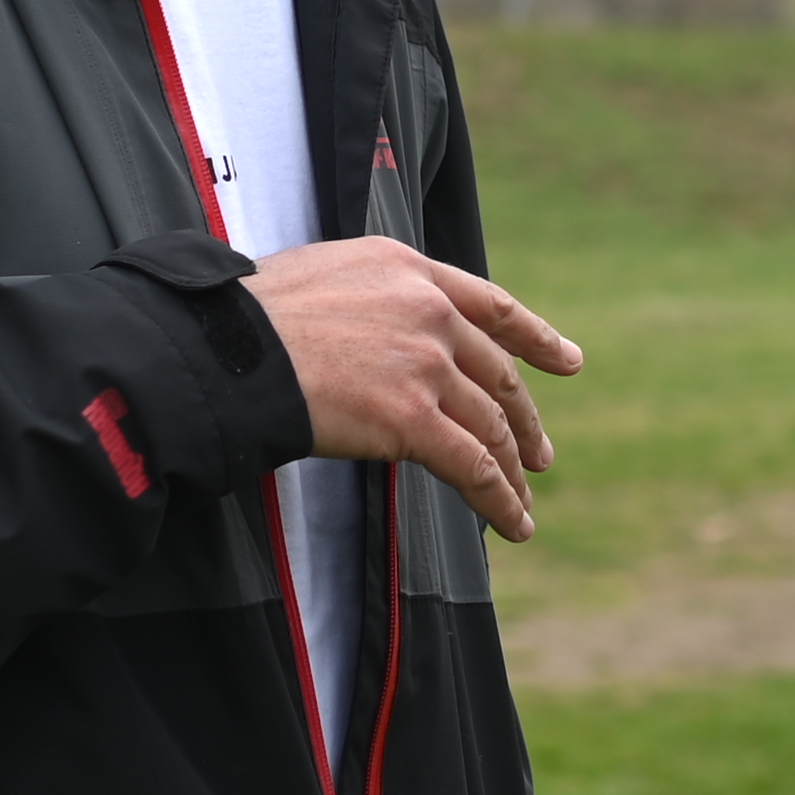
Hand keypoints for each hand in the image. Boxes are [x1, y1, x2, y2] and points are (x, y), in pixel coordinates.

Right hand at [244, 241, 584, 543]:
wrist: (227, 348)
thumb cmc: (247, 316)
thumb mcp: (322, 275)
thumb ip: (367, 298)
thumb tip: (369, 328)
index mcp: (408, 270)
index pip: (490, 306)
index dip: (535, 338)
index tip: (567, 361)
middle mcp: (429, 312)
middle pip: (497, 374)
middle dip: (524, 420)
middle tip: (539, 454)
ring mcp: (425, 365)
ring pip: (490, 426)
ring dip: (512, 470)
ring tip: (526, 499)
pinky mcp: (412, 418)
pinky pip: (472, 466)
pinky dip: (499, 500)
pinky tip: (516, 524)